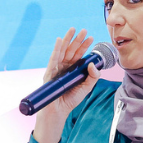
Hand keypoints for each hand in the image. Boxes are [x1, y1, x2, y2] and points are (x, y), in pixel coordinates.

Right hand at [34, 28, 99, 142]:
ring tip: (73, 30)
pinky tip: (60, 41)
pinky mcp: (49, 73)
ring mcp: (56, 69)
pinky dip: (56, 50)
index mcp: (72, 70)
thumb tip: (93, 64)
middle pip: (70, 50)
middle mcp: (63, 67)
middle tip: (83, 30)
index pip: (78, 55)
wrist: (58, 112)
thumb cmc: (70, 100)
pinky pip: (53, 59)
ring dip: (67, 40)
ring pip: (62, 52)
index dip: (84, 46)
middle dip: (77, 40)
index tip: (91, 37)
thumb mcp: (86, 88)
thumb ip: (92, 77)